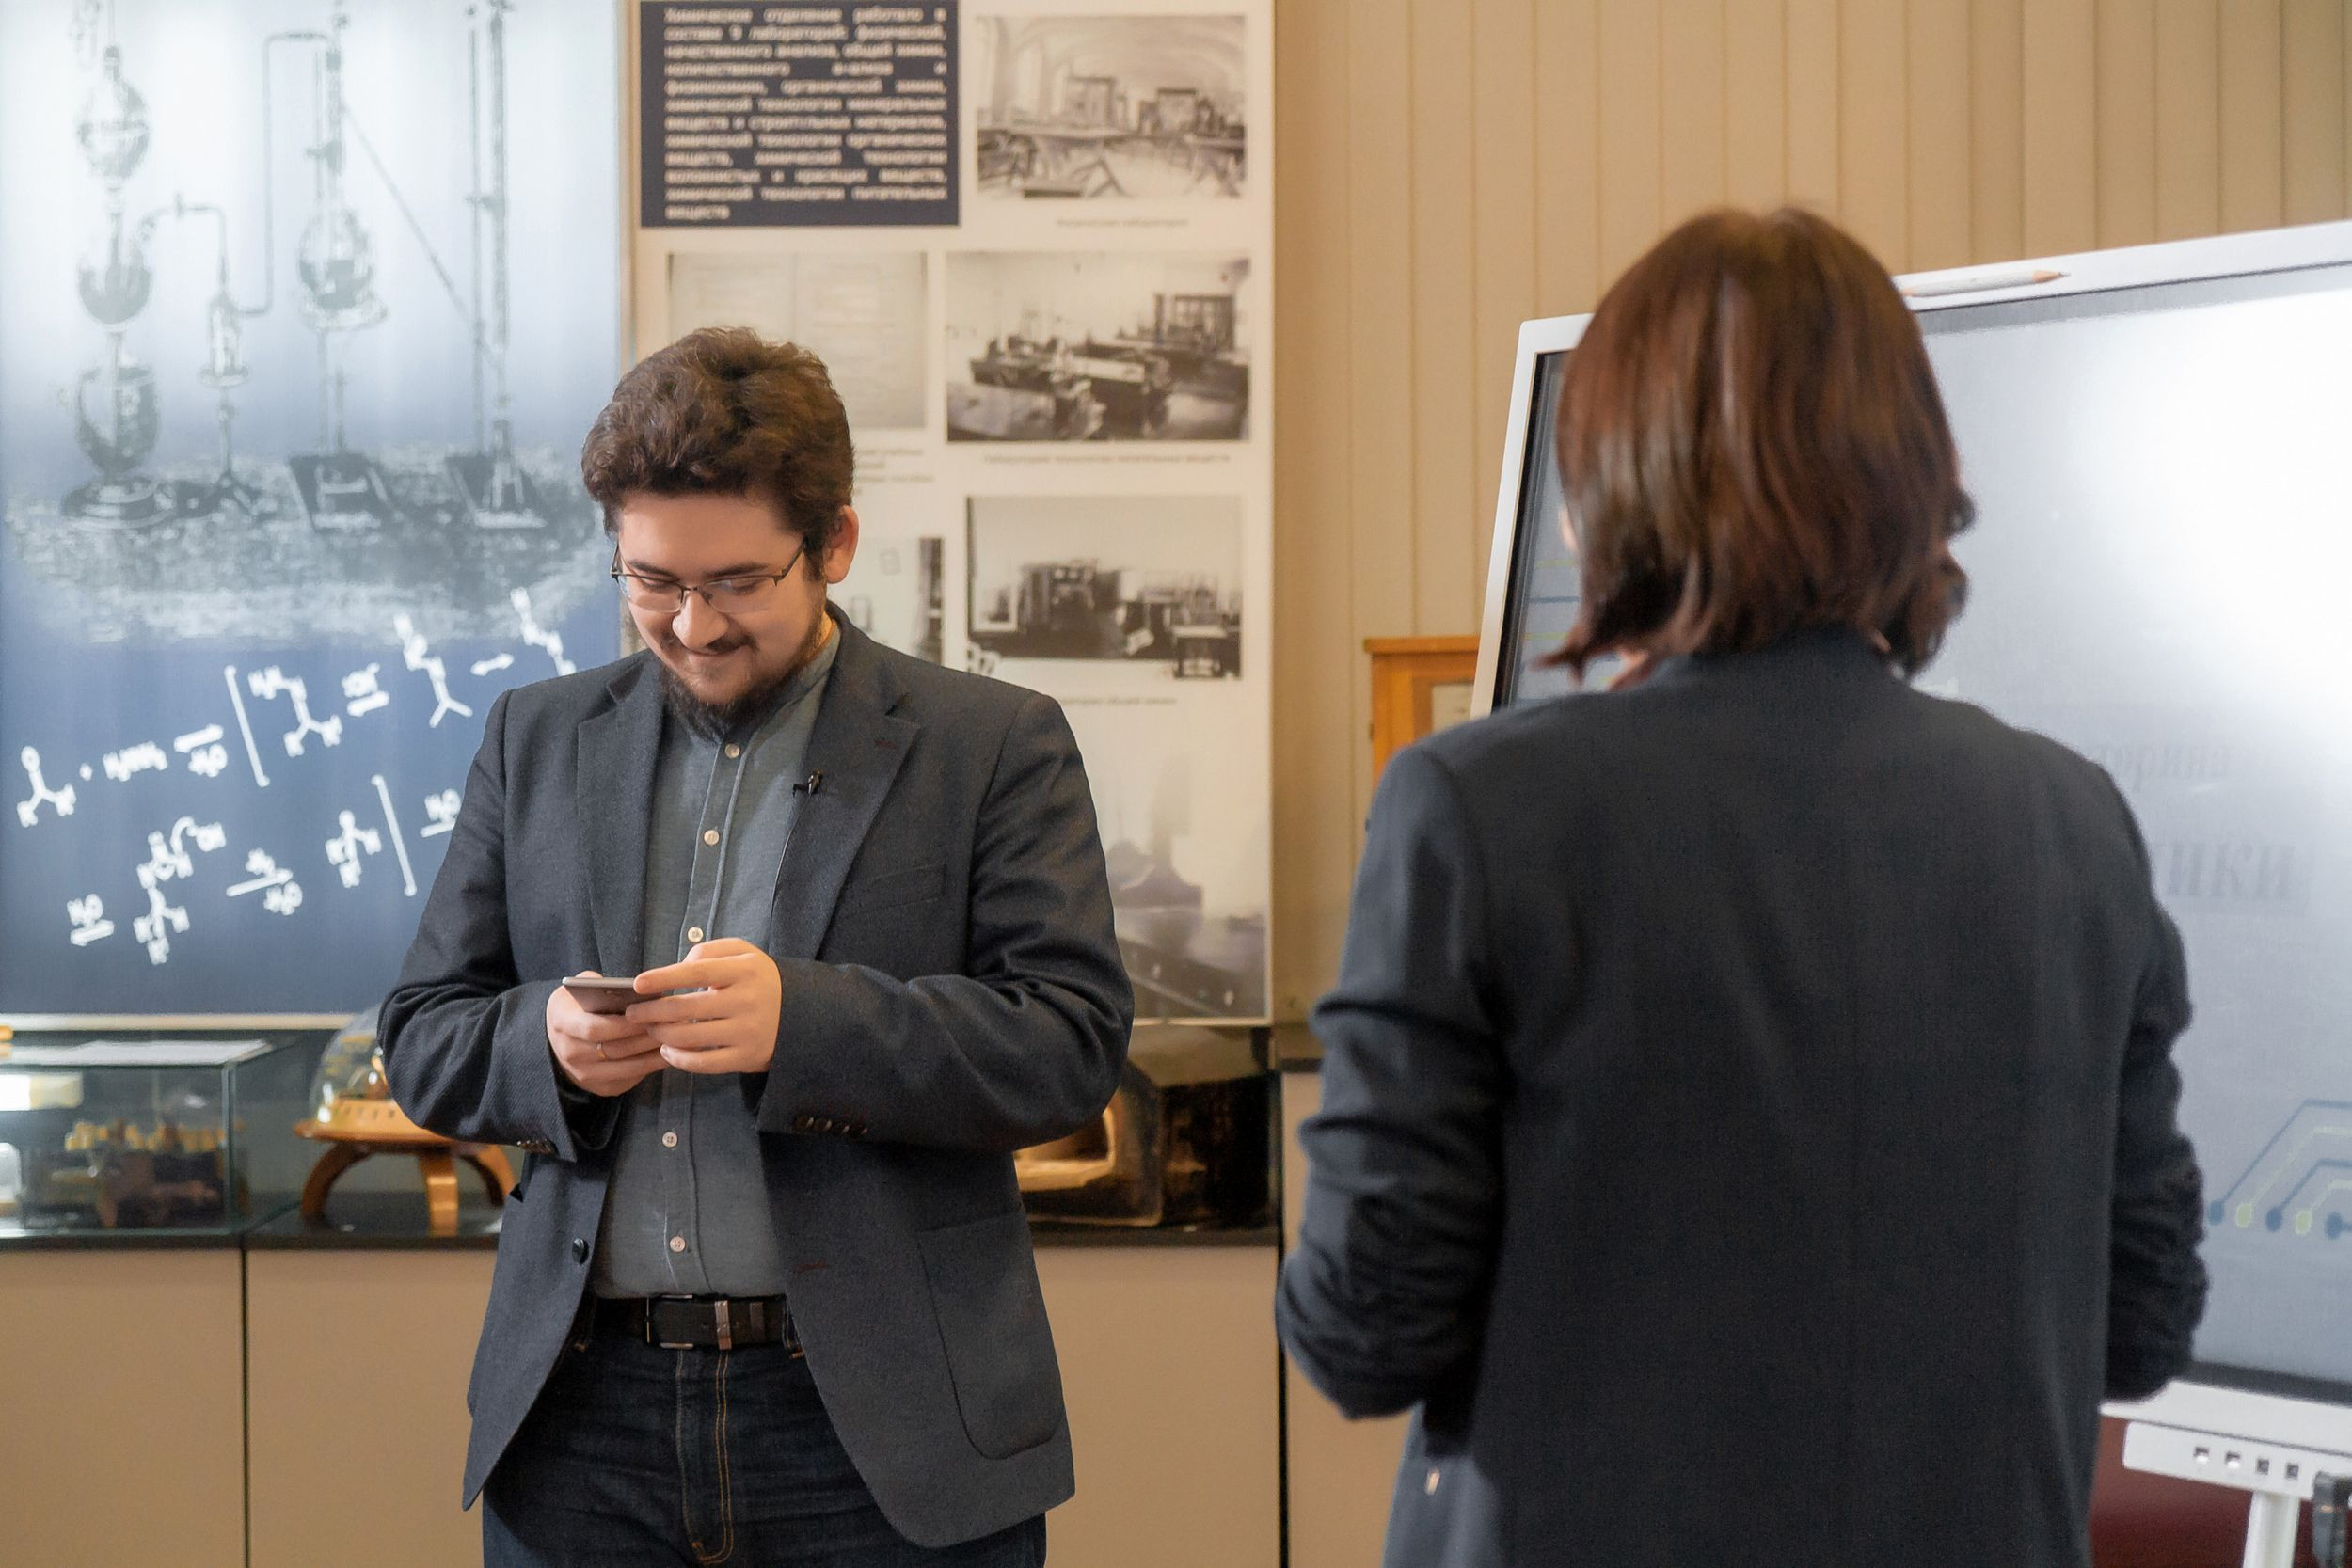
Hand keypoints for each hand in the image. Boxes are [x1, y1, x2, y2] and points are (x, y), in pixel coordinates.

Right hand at [546, 971, 664, 1096]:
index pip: (594, 1028)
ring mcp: (583, 1074)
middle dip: (645, 1038)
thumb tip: (637, 991)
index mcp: (562, 1022)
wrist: (559, 1037)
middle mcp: (569, 1052)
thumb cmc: (579, 1006)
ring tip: (675, 1039)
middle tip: (672, 1025)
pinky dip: (650, 1067)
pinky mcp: (600, 1087)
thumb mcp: (582, 988)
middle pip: (614, 1049)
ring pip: (626, 1068)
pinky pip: (630, 1079)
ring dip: (654, 1055)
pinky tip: (667, 1053)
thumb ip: (603, 986)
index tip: (649, 1014)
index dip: (625, 1024)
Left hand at [627, 938, 782, 1075]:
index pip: (697, 971)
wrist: (804, 1015)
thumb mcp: (745, 954)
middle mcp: (748, 1000)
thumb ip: (711, 951)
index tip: (638, 984)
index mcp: (745, 970)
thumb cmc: (761, 981)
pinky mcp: (747, 1057)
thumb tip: (680, 966)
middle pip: (687, 1008)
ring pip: (691, 1037)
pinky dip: (680, 1059)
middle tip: (633, 1014)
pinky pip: (704, 1063)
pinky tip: (668, 1051)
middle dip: (652, 1012)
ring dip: (662, 1034)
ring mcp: (748, 1031)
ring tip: (649, 1029)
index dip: (664, 978)